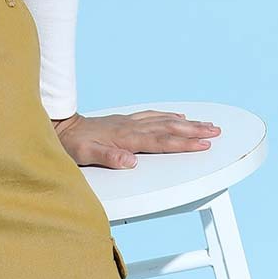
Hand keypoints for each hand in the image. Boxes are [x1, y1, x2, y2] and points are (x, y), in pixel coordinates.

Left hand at [50, 109, 220, 168]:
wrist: (61, 128)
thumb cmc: (73, 145)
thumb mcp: (86, 155)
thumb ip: (109, 158)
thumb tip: (131, 162)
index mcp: (127, 138)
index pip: (162, 141)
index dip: (183, 144)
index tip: (203, 145)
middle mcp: (132, 127)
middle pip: (170, 128)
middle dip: (195, 131)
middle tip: (216, 132)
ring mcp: (130, 121)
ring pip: (165, 120)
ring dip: (187, 123)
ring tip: (206, 125)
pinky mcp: (126, 120)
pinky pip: (154, 116)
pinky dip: (169, 116)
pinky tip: (178, 117)